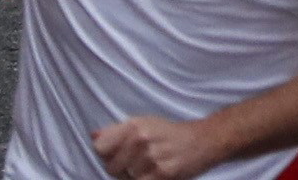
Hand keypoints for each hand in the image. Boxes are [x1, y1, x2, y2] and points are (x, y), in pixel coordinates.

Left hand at [91, 115, 225, 179]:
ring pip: (125, 178)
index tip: (116, 153)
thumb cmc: (170, 132)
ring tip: (147, 167)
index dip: (106, 154)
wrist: (204, 140)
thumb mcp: (145, 122)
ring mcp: (151, 158)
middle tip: (136, 162)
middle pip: (111, 167)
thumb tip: (93, 136)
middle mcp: (141, 139)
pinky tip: (153, 173)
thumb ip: (117, 130)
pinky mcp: (161, 174)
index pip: (100, 147)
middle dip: (120, 168)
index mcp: (134, 125)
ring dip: (133, 176)